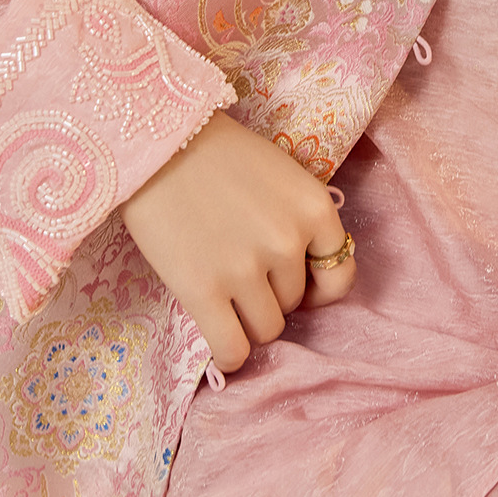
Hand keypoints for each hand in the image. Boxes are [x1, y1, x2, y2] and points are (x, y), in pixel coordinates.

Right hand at [120, 109, 356, 373]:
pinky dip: (229, 354)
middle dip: (271, 294)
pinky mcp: (203, 290)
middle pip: (294, 303)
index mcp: (316, 209)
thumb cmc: (219, 153)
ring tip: (222, 291)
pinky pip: (232, 350)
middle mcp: (288, 242)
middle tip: (239, 269)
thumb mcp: (282, 176)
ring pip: (266, 329)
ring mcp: (247, 269)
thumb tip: (302, 280)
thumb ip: (299, 222)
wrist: (158, 142)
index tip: (296, 286)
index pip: (339, 276)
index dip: (318, 289)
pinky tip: (218, 339)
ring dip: (247, 319)